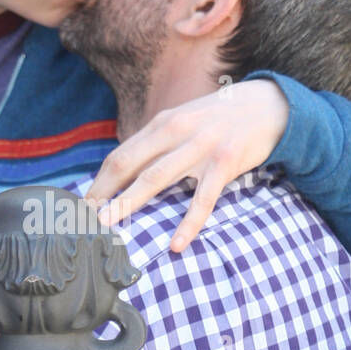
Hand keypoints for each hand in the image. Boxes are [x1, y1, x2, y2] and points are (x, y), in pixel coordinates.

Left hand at [85, 78, 289, 251]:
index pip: (120, 156)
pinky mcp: (224, 162)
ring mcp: (200, 146)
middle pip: (129, 165)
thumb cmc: (220, 120)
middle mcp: (176, 131)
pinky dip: (189, 223)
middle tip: (83, 220)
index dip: (99, 182)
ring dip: (129, 203)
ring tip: (108, 226)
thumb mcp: (185, 123)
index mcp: (162, 124)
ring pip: (156, 178)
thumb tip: (128, 172)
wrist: (268, 105)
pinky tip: (177, 244)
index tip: (83, 206)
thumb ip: (159, 144)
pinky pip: (203, 198)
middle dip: (103, 194)